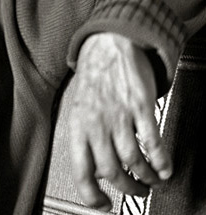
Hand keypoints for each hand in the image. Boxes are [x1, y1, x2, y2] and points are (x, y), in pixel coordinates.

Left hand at [69, 33, 172, 210]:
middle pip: (111, 170)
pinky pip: (152, 141)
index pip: (81, 170)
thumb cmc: (93, 76)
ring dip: (145, 177)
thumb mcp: (77, 108)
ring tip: (151, 180)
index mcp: (77, 125)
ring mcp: (119, 114)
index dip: (92, 195)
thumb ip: (84, 137)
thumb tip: (93, 167)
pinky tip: (164, 166)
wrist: (108, 44)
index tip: (103, 204)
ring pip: (133, 160)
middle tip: (136, 192)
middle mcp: (96, 122)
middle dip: (126, 189)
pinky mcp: (140, 105)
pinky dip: (161, 160)